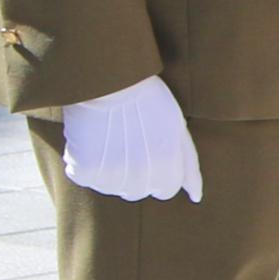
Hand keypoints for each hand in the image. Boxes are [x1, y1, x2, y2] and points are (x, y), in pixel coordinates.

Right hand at [59, 76, 201, 202]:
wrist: (110, 81)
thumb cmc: (148, 100)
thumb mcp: (178, 129)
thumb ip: (188, 165)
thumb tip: (196, 198)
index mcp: (167, 168)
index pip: (165, 190)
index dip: (159, 172)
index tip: (150, 150)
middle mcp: (141, 177)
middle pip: (136, 192)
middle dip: (135, 172)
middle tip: (128, 142)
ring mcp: (112, 176)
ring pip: (110, 187)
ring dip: (108, 169)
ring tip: (109, 138)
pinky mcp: (85, 170)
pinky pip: (81, 175)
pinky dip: (82, 161)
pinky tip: (90, 139)